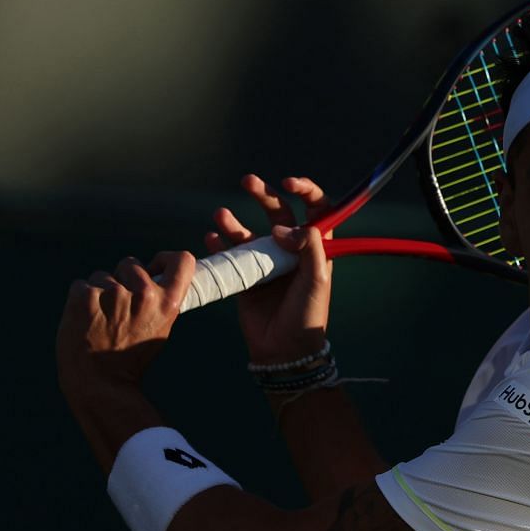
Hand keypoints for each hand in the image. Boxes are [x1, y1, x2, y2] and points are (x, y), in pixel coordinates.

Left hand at [56, 251, 195, 399]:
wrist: (100, 381)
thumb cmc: (130, 358)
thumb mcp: (160, 329)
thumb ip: (160, 301)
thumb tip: (153, 276)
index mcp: (168, 303)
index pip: (181, 260)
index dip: (167, 258)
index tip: (156, 265)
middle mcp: (143, 293)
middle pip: (131, 263)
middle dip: (123, 278)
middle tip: (119, 308)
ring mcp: (112, 292)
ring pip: (103, 275)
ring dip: (100, 291)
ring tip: (101, 320)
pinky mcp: (84, 295)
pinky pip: (82, 285)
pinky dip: (81, 299)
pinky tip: (85, 320)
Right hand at [207, 174, 333, 365]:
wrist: (284, 349)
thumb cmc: (307, 315)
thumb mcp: (316, 280)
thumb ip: (307, 247)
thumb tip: (282, 227)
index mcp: (314, 248)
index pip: (315, 210)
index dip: (306, 191)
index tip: (290, 183)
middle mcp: (290, 251)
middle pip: (278, 213)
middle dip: (263, 194)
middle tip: (248, 181)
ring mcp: (266, 262)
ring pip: (249, 232)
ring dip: (234, 221)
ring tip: (221, 216)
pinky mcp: (246, 276)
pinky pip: (230, 253)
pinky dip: (220, 243)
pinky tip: (213, 238)